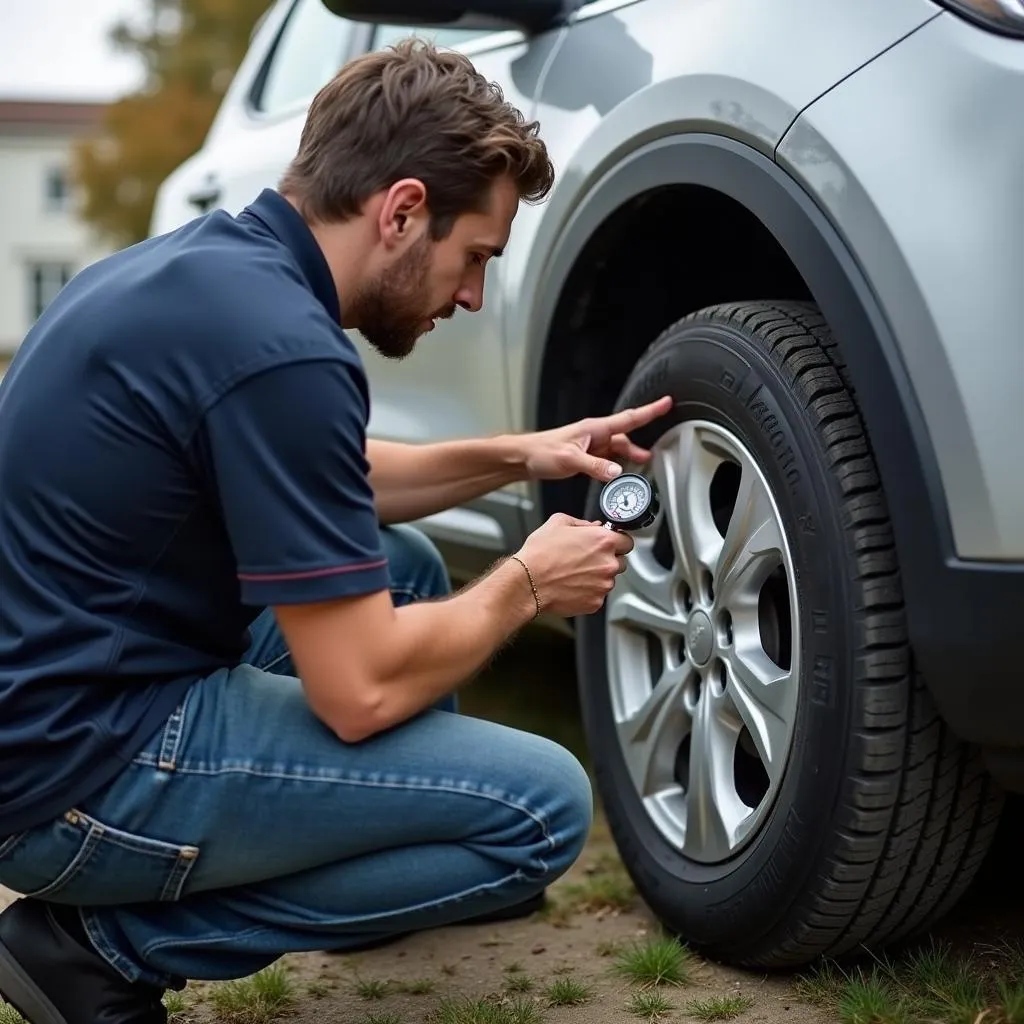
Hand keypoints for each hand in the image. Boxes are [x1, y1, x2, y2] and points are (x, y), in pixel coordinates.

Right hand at [515, 513, 634, 616]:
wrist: (527, 583)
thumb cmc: (539, 554)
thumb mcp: (558, 523)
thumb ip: (582, 522)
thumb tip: (593, 526)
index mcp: (603, 541)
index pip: (627, 541)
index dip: (616, 542)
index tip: (608, 545)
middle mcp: (608, 564)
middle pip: (621, 562)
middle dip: (607, 560)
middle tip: (587, 560)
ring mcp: (603, 585)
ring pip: (609, 580)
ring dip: (598, 577)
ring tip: (575, 574)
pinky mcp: (595, 602)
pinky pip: (598, 595)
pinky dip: (588, 592)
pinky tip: (572, 585)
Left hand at [517, 396, 672, 482]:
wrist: (522, 458)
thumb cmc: (541, 451)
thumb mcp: (570, 459)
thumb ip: (595, 466)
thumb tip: (617, 472)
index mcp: (594, 428)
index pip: (629, 417)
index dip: (650, 411)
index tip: (667, 403)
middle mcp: (595, 434)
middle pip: (626, 438)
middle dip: (640, 446)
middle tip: (655, 455)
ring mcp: (590, 445)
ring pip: (617, 451)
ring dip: (627, 459)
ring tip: (638, 470)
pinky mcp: (584, 456)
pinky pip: (607, 460)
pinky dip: (614, 467)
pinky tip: (615, 477)